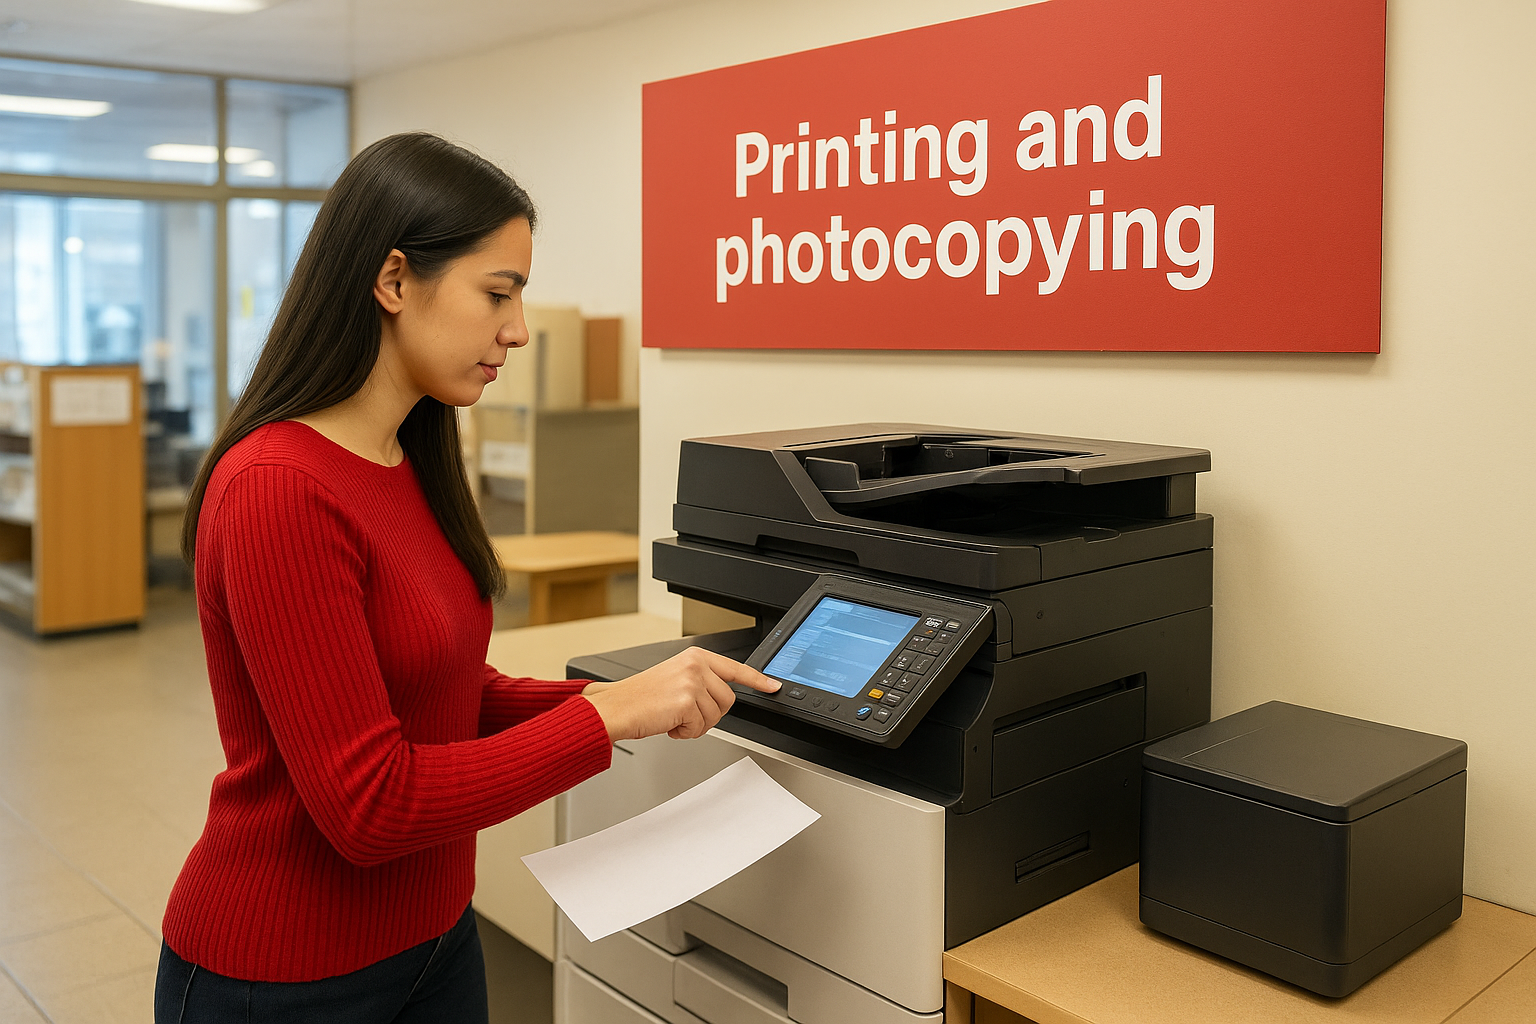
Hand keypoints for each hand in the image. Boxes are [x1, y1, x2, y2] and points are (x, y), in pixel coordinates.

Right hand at [582, 648, 779, 740]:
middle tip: (685, 714)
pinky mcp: (687, 701)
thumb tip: (723, 696)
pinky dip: (685, 733)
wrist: (615, 707)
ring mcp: (693, 682)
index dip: (758, 680)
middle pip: (728, 700)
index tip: (774, 686)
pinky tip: (668, 723)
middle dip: (710, 714)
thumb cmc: (639, 697)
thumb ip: (701, 681)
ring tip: (673, 717)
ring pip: (716, 716)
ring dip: (696, 725)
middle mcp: (696, 665)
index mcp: (695, 656)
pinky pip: (701, 728)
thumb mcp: (675, 677)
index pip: (736, 668)